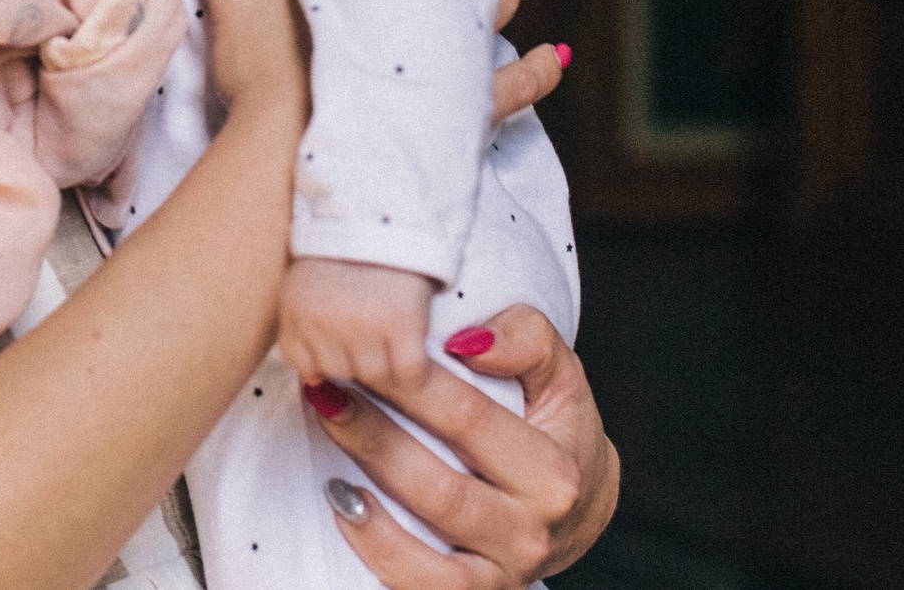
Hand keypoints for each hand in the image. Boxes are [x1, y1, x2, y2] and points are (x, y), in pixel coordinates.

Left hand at [279, 257, 435, 392]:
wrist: (384, 213)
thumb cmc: (344, 254)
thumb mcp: (305, 287)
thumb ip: (299, 335)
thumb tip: (315, 383)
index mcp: (295, 309)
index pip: (305, 367)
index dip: (327, 357)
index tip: (341, 335)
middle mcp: (323, 319)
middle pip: (341, 373)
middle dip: (356, 355)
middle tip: (369, 324)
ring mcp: (363, 323)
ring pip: (375, 376)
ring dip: (386, 360)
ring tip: (389, 328)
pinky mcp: (402, 322)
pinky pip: (409, 373)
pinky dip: (415, 367)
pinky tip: (413, 342)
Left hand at [309, 305, 618, 585]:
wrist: (578, 511)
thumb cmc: (558, 430)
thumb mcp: (562, 377)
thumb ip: (530, 339)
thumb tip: (469, 339)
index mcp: (553, 473)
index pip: (469, 420)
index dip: (410, 382)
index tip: (363, 346)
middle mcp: (529, 531)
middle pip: (437, 484)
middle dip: (372, 429)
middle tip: (325, 382)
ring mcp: (500, 571)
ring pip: (423, 539)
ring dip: (365, 484)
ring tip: (325, 428)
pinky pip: (418, 585)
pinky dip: (375, 548)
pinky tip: (341, 503)